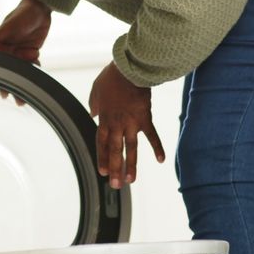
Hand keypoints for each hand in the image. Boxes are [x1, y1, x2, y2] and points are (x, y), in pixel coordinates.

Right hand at [0, 0, 51, 103]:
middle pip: (12, 73)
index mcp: (1, 47)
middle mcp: (10, 52)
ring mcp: (22, 53)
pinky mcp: (33, 52)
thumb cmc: (21, 14)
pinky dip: (35, 72)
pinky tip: (38, 79)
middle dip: (14, 86)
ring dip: (25, 83)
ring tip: (27, 98)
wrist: (39, 8)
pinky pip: (33, 66)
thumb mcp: (9, 25)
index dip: (1, 81)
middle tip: (18, 101)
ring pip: (23, 72)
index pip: (0, 67)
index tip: (2, 94)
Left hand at [89, 62, 164, 188]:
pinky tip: (160, 160)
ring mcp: (132, 122)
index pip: (101, 143)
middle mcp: (117, 124)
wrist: (129, 68)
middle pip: (115, 150)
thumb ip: (94, 104)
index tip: (103, 172)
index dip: (102, 158)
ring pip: (131, 148)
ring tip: (131, 180)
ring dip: (131, 164)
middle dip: (115, 169)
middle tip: (116, 185)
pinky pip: (152, 135)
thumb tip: (93, 113)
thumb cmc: (112, 77)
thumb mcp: (96, 90)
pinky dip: (157, 147)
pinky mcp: (145, 118)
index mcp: (104, 119)